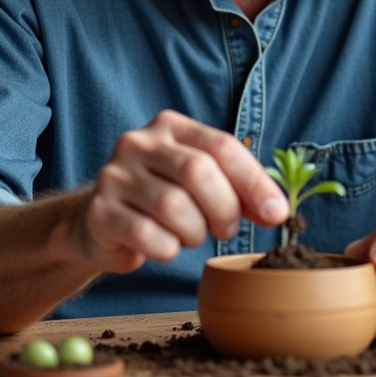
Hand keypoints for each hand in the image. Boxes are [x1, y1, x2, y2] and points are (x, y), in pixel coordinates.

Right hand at [71, 110, 287, 272]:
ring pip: (174, 206)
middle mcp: (138, 142)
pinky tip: (165, 246)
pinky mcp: (99, 211)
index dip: (254, 182)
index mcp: (170, 126)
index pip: (221, 146)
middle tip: (225, 230)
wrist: (101, 223)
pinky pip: (148, 236)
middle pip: (198, 172)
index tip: (276, 213)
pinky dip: (168, 249)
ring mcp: (114, 175)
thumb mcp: (201, 183)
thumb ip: (238, 188)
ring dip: (194, 232)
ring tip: (191, 235)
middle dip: (224, 209)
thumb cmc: (163, 201)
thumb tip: (276, 211)